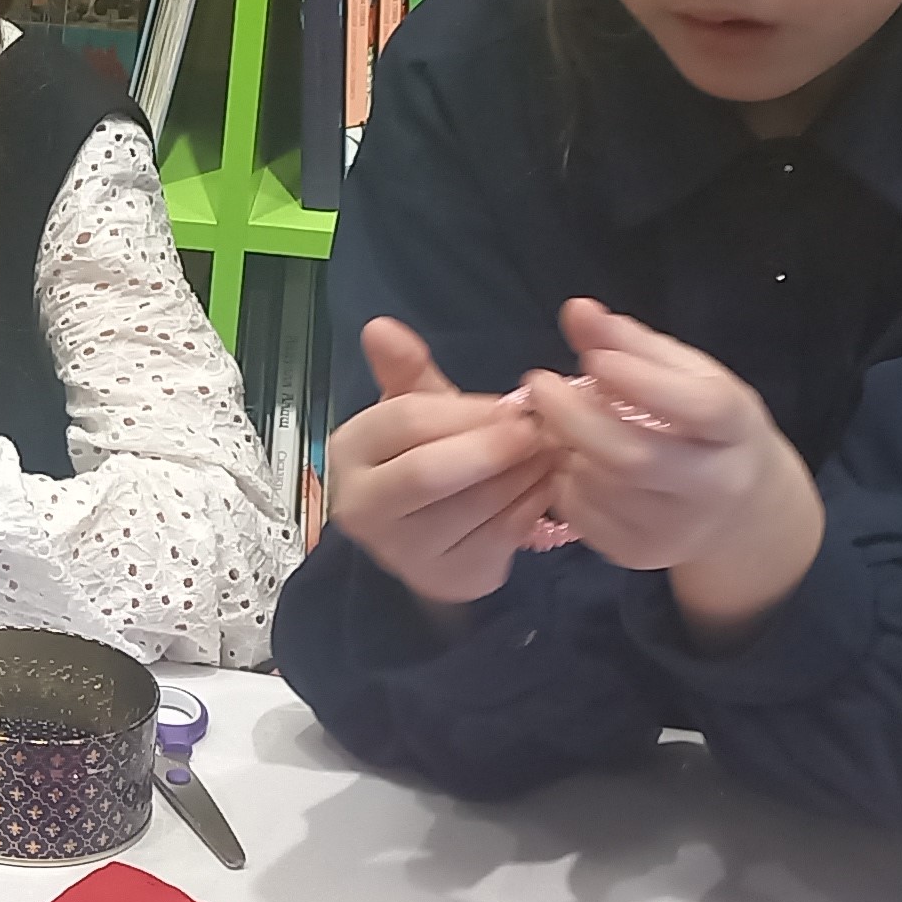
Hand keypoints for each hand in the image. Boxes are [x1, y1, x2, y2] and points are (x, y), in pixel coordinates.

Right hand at [322, 315, 559, 605]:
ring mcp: (401, 550)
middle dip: (491, 448)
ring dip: (520, 475)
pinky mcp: (445, 576)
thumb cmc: (426, 458)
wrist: (431, 540)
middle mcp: (363, 505)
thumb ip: (406, 369)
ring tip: (550, 452)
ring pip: (470, 507)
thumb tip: (380, 325)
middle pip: (429, 472)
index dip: (466, 410)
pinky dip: (530, 506)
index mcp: (351, 451)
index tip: (511, 403)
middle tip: (537, 431)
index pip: (407, 420)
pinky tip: (546, 485)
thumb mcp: (416, 410)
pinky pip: (497, 536)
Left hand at [518, 299, 816, 605]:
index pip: (700, 407)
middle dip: (575, 417)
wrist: (738, 510)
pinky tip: (573, 460)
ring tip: (560, 422)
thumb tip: (577, 310)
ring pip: (600, 486)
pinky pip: (582, 515)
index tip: (592, 358)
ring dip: (567, 448)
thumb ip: (630, 342)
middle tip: (538, 384)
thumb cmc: (703, 425)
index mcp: (737, 429)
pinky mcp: (641, 554)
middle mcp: (715, 486)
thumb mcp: (686, 374)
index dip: (643, 380)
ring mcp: (678, 529)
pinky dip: (564, 482)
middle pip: (634, 457)